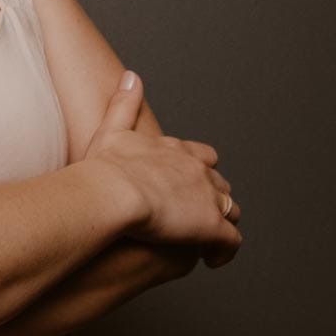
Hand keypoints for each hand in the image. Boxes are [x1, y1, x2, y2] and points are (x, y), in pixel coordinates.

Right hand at [84, 74, 240, 260]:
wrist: (112, 191)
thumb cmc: (105, 167)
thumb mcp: (112, 129)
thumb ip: (124, 103)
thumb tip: (131, 75)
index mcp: (177, 152)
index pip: (203, 158)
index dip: (200, 171)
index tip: (186, 184)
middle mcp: (199, 172)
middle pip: (220, 184)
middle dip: (213, 197)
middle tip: (194, 213)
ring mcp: (207, 199)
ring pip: (230, 211)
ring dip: (221, 222)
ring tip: (205, 238)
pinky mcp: (211, 226)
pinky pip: (229, 243)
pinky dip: (225, 252)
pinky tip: (211, 260)